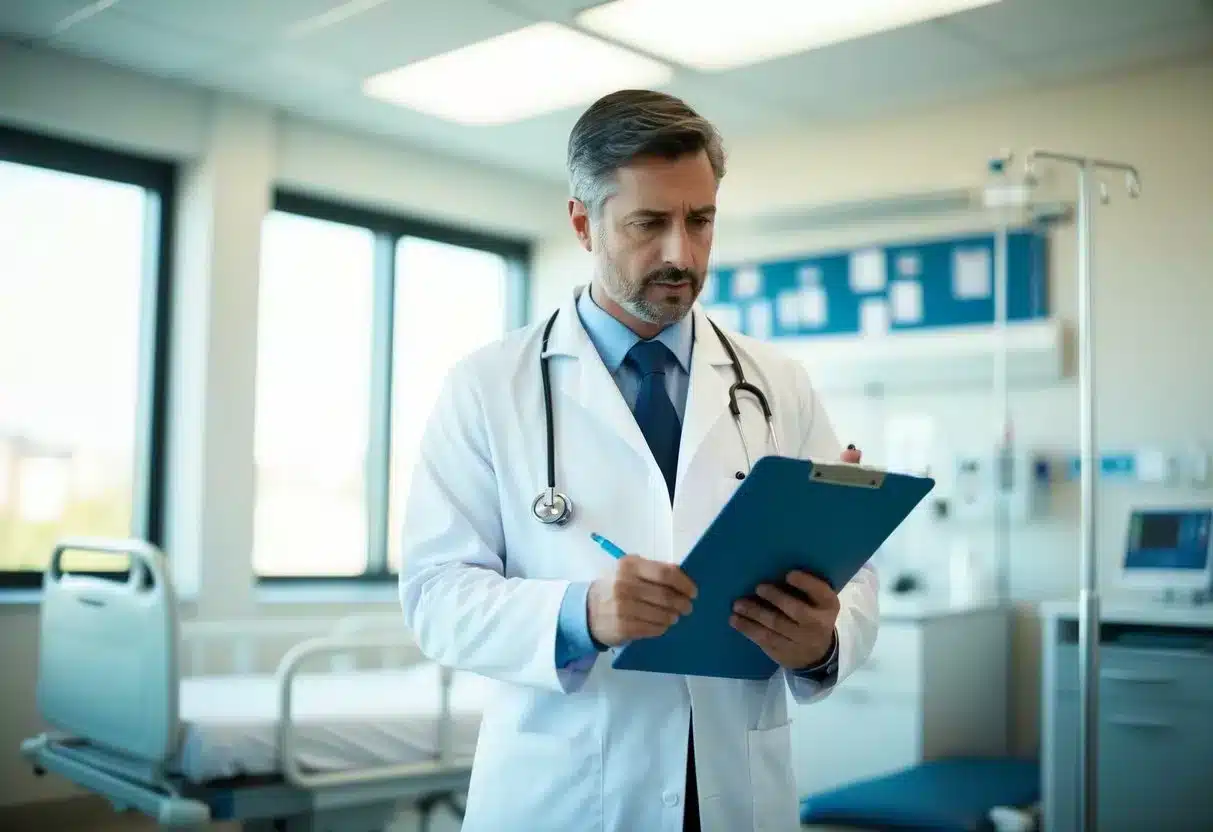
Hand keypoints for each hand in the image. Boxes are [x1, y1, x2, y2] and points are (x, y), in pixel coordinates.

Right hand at [588, 555, 697, 646]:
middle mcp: (625, 584)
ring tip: (674, 617)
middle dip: (682, 603)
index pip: (666, 573)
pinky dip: (662, 628)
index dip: (684, 583)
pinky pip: (652, 629)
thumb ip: (652, 571)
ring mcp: (623, 607)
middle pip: (666, 595)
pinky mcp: (623, 627)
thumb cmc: (613, 588)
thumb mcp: (628, 572)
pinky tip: (662, 625)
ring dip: (672, 617)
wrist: (586, 611)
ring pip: (662, 614)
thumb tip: (682, 577)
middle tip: (687, 607)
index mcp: (629, 565)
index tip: (693, 592)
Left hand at [729, 444, 858, 667]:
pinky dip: (747, 628)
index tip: (791, 572)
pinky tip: (733, 617)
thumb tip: (853, 452)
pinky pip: (762, 639)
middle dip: (778, 599)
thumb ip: (841, 502)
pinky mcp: (781, 650)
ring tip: (739, 601)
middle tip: (760, 585)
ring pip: (776, 626)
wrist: (816, 640)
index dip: (808, 583)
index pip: (823, 591)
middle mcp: (818, 620)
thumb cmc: (817, 582)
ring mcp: (799, 637)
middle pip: (797, 611)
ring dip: (756, 614)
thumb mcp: (830, 549)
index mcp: (830, 598)